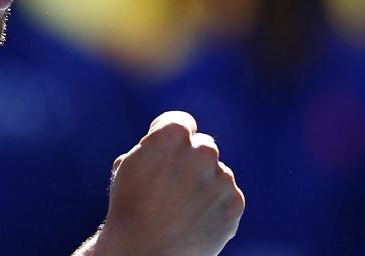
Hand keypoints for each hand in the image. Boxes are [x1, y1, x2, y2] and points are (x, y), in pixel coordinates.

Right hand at [99, 111, 243, 255]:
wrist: (144, 253)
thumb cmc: (130, 206)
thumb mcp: (129, 163)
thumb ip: (156, 145)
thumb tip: (176, 142)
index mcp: (173, 135)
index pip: (181, 121)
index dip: (167, 138)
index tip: (159, 154)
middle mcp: (203, 151)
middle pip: (203, 146)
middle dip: (190, 160)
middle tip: (170, 186)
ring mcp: (222, 179)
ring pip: (216, 172)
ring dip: (203, 183)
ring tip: (180, 208)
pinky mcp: (235, 204)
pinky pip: (227, 195)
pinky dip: (214, 205)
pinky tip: (193, 219)